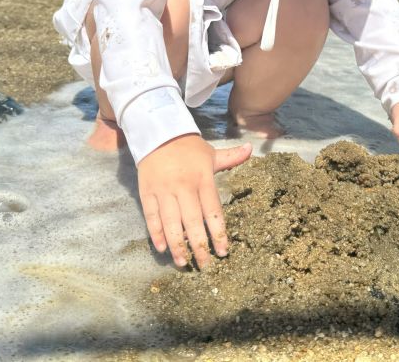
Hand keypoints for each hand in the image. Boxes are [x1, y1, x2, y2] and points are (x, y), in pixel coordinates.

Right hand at [137, 134, 251, 268]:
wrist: (157, 133)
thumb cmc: (188, 148)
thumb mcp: (210, 152)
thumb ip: (231, 157)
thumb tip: (252, 149)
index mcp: (202, 178)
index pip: (213, 210)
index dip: (218, 232)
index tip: (223, 251)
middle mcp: (184, 187)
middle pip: (192, 221)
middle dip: (199, 245)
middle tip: (205, 265)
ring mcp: (164, 190)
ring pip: (171, 222)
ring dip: (177, 244)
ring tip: (183, 262)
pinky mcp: (147, 192)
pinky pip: (151, 216)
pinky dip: (155, 233)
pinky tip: (162, 248)